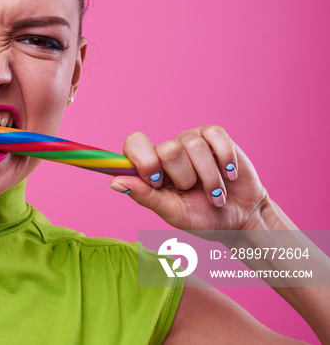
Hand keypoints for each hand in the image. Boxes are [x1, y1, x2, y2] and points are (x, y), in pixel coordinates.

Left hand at [109, 126, 272, 230]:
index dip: (144, 161)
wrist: (240, 218)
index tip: (157, 182)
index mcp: (151, 167)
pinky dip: (225, 160)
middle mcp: (168, 150)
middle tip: (192, 191)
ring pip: (193, 145)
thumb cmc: (202, 217)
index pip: (134, 144)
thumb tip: (114, 182)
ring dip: (209, 178)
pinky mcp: (215, 136)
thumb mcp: (172, 212)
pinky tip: (229, 174)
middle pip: (167, 149)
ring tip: (215, 193)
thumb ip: (144, 196)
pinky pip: (215, 135)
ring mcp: (191, 140)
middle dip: (184, 178)